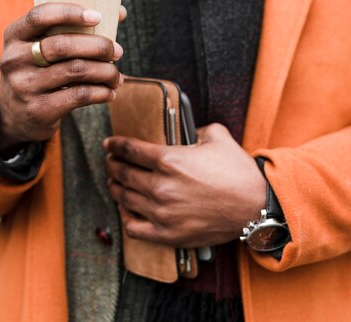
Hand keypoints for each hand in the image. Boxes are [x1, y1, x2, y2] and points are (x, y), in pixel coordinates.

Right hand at [0, 2, 125, 150]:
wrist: (14, 115)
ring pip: (76, 70)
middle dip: (98, 46)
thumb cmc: (39, 69)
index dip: (69, 12)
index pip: (39, 16)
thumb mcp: (41, 46)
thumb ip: (73, 27)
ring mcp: (24, 86)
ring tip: (116, 74)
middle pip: (62, 45)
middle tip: (117, 51)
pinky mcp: (38, 110)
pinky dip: (101, 92)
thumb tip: (119, 12)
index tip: (97, 16)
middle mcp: (14, 60)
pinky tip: (110, 92)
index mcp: (14, 36)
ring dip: (105, 71)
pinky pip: (79, 95)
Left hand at [103, 123, 265, 247]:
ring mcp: (162, 213)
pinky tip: (126, 210)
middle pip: (123, 174)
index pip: (130, 150)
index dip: (115, 145)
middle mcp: (161, 186)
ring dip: (115, 188)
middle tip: (110, 161)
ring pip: (125, 199)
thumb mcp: (217, 137)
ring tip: (114, 183)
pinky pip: (134, 228)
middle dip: (112, 165)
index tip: (109, 144)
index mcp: (170, 160)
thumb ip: (196, 128)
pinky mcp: (168, 235)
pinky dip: (126, 218)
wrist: (255, 206)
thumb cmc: (237, 171)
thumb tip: (187, 130)